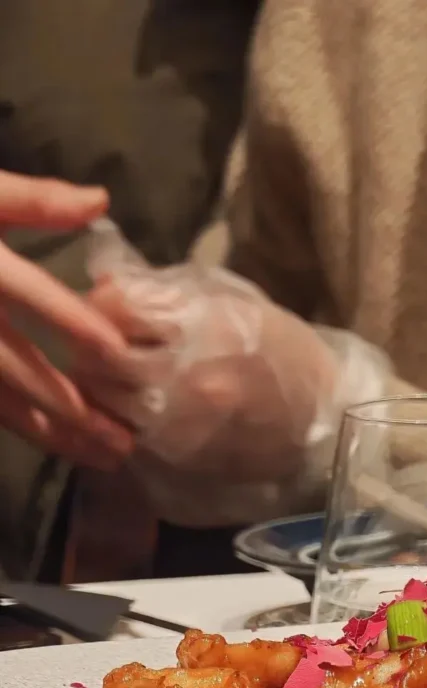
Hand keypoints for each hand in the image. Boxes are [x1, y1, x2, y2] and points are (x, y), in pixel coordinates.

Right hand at [0, 171, 132, 466]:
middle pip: (18, 366)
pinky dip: (23, 427)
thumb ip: (33, 200)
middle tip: (122, 439)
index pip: (30, 292)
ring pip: (3, 401)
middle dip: (69, 405)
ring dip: (53, 432)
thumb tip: (101, 200)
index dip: (71, 320)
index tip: (115, 351)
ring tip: (103, 455)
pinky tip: (59, 445)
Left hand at [77, 221, 391, 524]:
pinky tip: (136, 410)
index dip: (104, 305)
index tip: (113, 309)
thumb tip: (104, 285)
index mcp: (204, 322)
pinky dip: (119, 420)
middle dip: (92, 346)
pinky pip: (123, 432)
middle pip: (99, 355)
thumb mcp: (231, 299)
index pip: (116, 306)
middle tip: (106, 345)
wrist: (324, 417)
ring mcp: (178, 420)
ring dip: (101, 385)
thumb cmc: (280, 348)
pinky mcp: (177, 454)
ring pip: (103, 399)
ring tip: (120, 378)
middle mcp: (185, 373)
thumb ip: (165, 290)